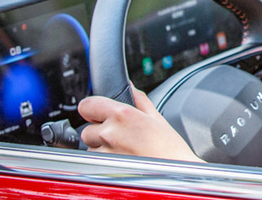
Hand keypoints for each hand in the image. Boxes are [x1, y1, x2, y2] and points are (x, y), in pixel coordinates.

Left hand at [79, 85, 202, 162]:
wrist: (174, 174)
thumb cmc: (168, 149)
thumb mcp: (156, 117)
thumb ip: (138, 98)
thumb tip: (129, 86)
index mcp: (122, 114)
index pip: (86, 105)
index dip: (92, 109)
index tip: (98, 113)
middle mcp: (109, 133)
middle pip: (87, 129)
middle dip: (99, 131)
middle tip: (119, 136)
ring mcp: (105, 153)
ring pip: (90, 147)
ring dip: (100, 147)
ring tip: (123, 150)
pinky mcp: (103, 169)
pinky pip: (95, 162)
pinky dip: (103, 161)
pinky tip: (122, 159)